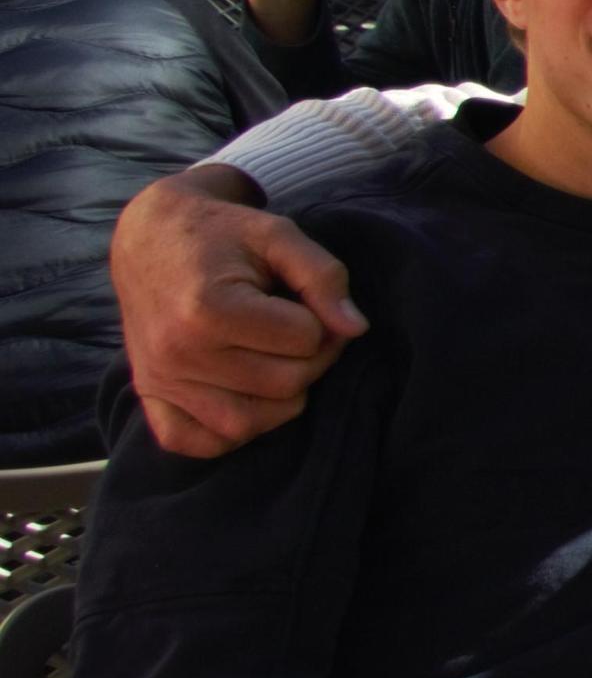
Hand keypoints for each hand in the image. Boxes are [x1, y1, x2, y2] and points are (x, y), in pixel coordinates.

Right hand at [111, 169, 367, 456]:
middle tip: (301, 330)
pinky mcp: (149, 396)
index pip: (304, 340)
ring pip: (247, 424)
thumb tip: (356, 329)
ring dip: (280, 400)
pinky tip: (245, 396)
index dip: (320, 320)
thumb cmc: (221, 234)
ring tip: (277, 361)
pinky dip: (229, 432)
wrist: (152, 237)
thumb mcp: (278, 236)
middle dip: (310, 359)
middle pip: (284, 385)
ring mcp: (161, 379)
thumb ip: (323, 276)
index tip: (307, 302)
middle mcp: (178, 352)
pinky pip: (197, 442)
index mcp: (208, 309)